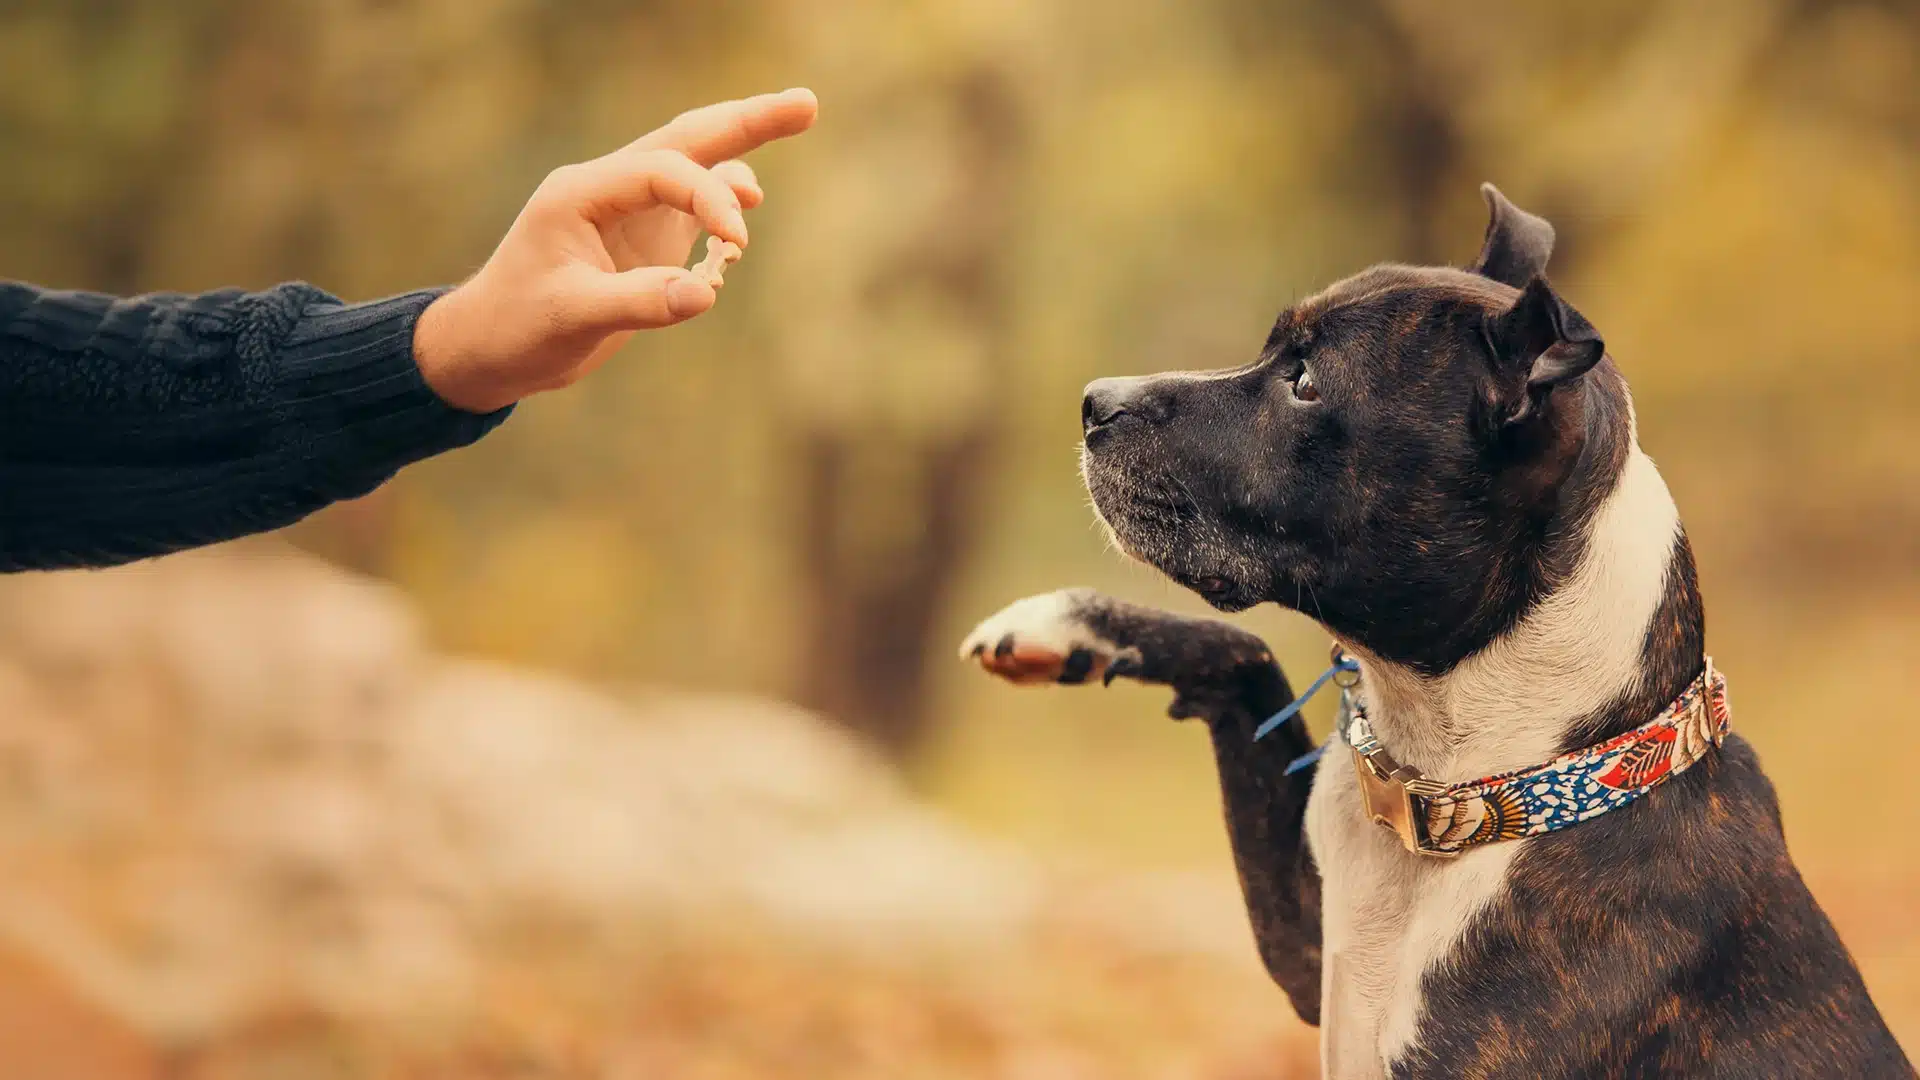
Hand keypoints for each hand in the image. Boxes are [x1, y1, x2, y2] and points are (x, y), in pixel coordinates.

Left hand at [413, 87, 817, 412]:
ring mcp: (628, 212)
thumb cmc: (517, 327)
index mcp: (582, 191)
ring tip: (793, 127)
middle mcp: (608, 189)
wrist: (487, 349)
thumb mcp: (573, 317)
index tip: (736, 241)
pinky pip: (692, 210)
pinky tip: (742, 222)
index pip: (663, 171)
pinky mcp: (643, 240)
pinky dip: (723, 209)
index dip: (709, 197)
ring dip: (740, 158)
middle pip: (687, 141)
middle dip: (747, 122)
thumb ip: (639, 302)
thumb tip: (706, 292)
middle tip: (807, 102)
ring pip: (695, 168)